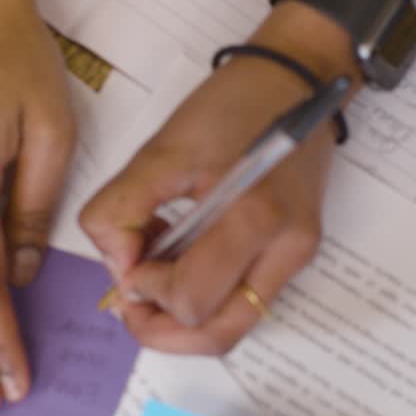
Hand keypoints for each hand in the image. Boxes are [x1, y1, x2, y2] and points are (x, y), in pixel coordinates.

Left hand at [81, 5, 357, 355]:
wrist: (298, 81)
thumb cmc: (233, 105)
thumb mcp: (162, 148)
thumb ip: (121, 208)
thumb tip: (117, 265)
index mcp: (254, 217)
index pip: (192, 298)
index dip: (146, 292)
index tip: (127, 262)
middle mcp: (285, 248)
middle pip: (218, 334)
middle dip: (163, 327)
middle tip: (132, 298)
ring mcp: (296, 256)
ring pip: (234, 327)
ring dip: (185, 317)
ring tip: (157, 276)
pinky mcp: (296, 253)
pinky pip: (245, 301)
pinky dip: (207, 297)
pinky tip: (185, 260)